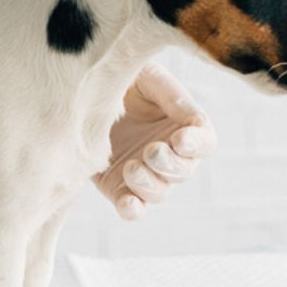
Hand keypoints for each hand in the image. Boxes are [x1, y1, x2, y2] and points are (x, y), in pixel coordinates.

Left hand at [93, 62, 216, 219]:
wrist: (81, 93)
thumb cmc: (122, 80)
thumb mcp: (147, 77)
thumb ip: (170, 95)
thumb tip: (189, 121)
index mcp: (183, 126)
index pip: (204, 142)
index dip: (196, 144)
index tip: (179, 139)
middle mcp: (169, 154)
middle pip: (183, 171)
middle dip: (169, 164)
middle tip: (151, 151)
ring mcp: (144, 173)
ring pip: (159, 192)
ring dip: (149, 184)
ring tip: (131, 167)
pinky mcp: (119, 187)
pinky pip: (133, 207)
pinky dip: (133, 210)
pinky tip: (128, 204)